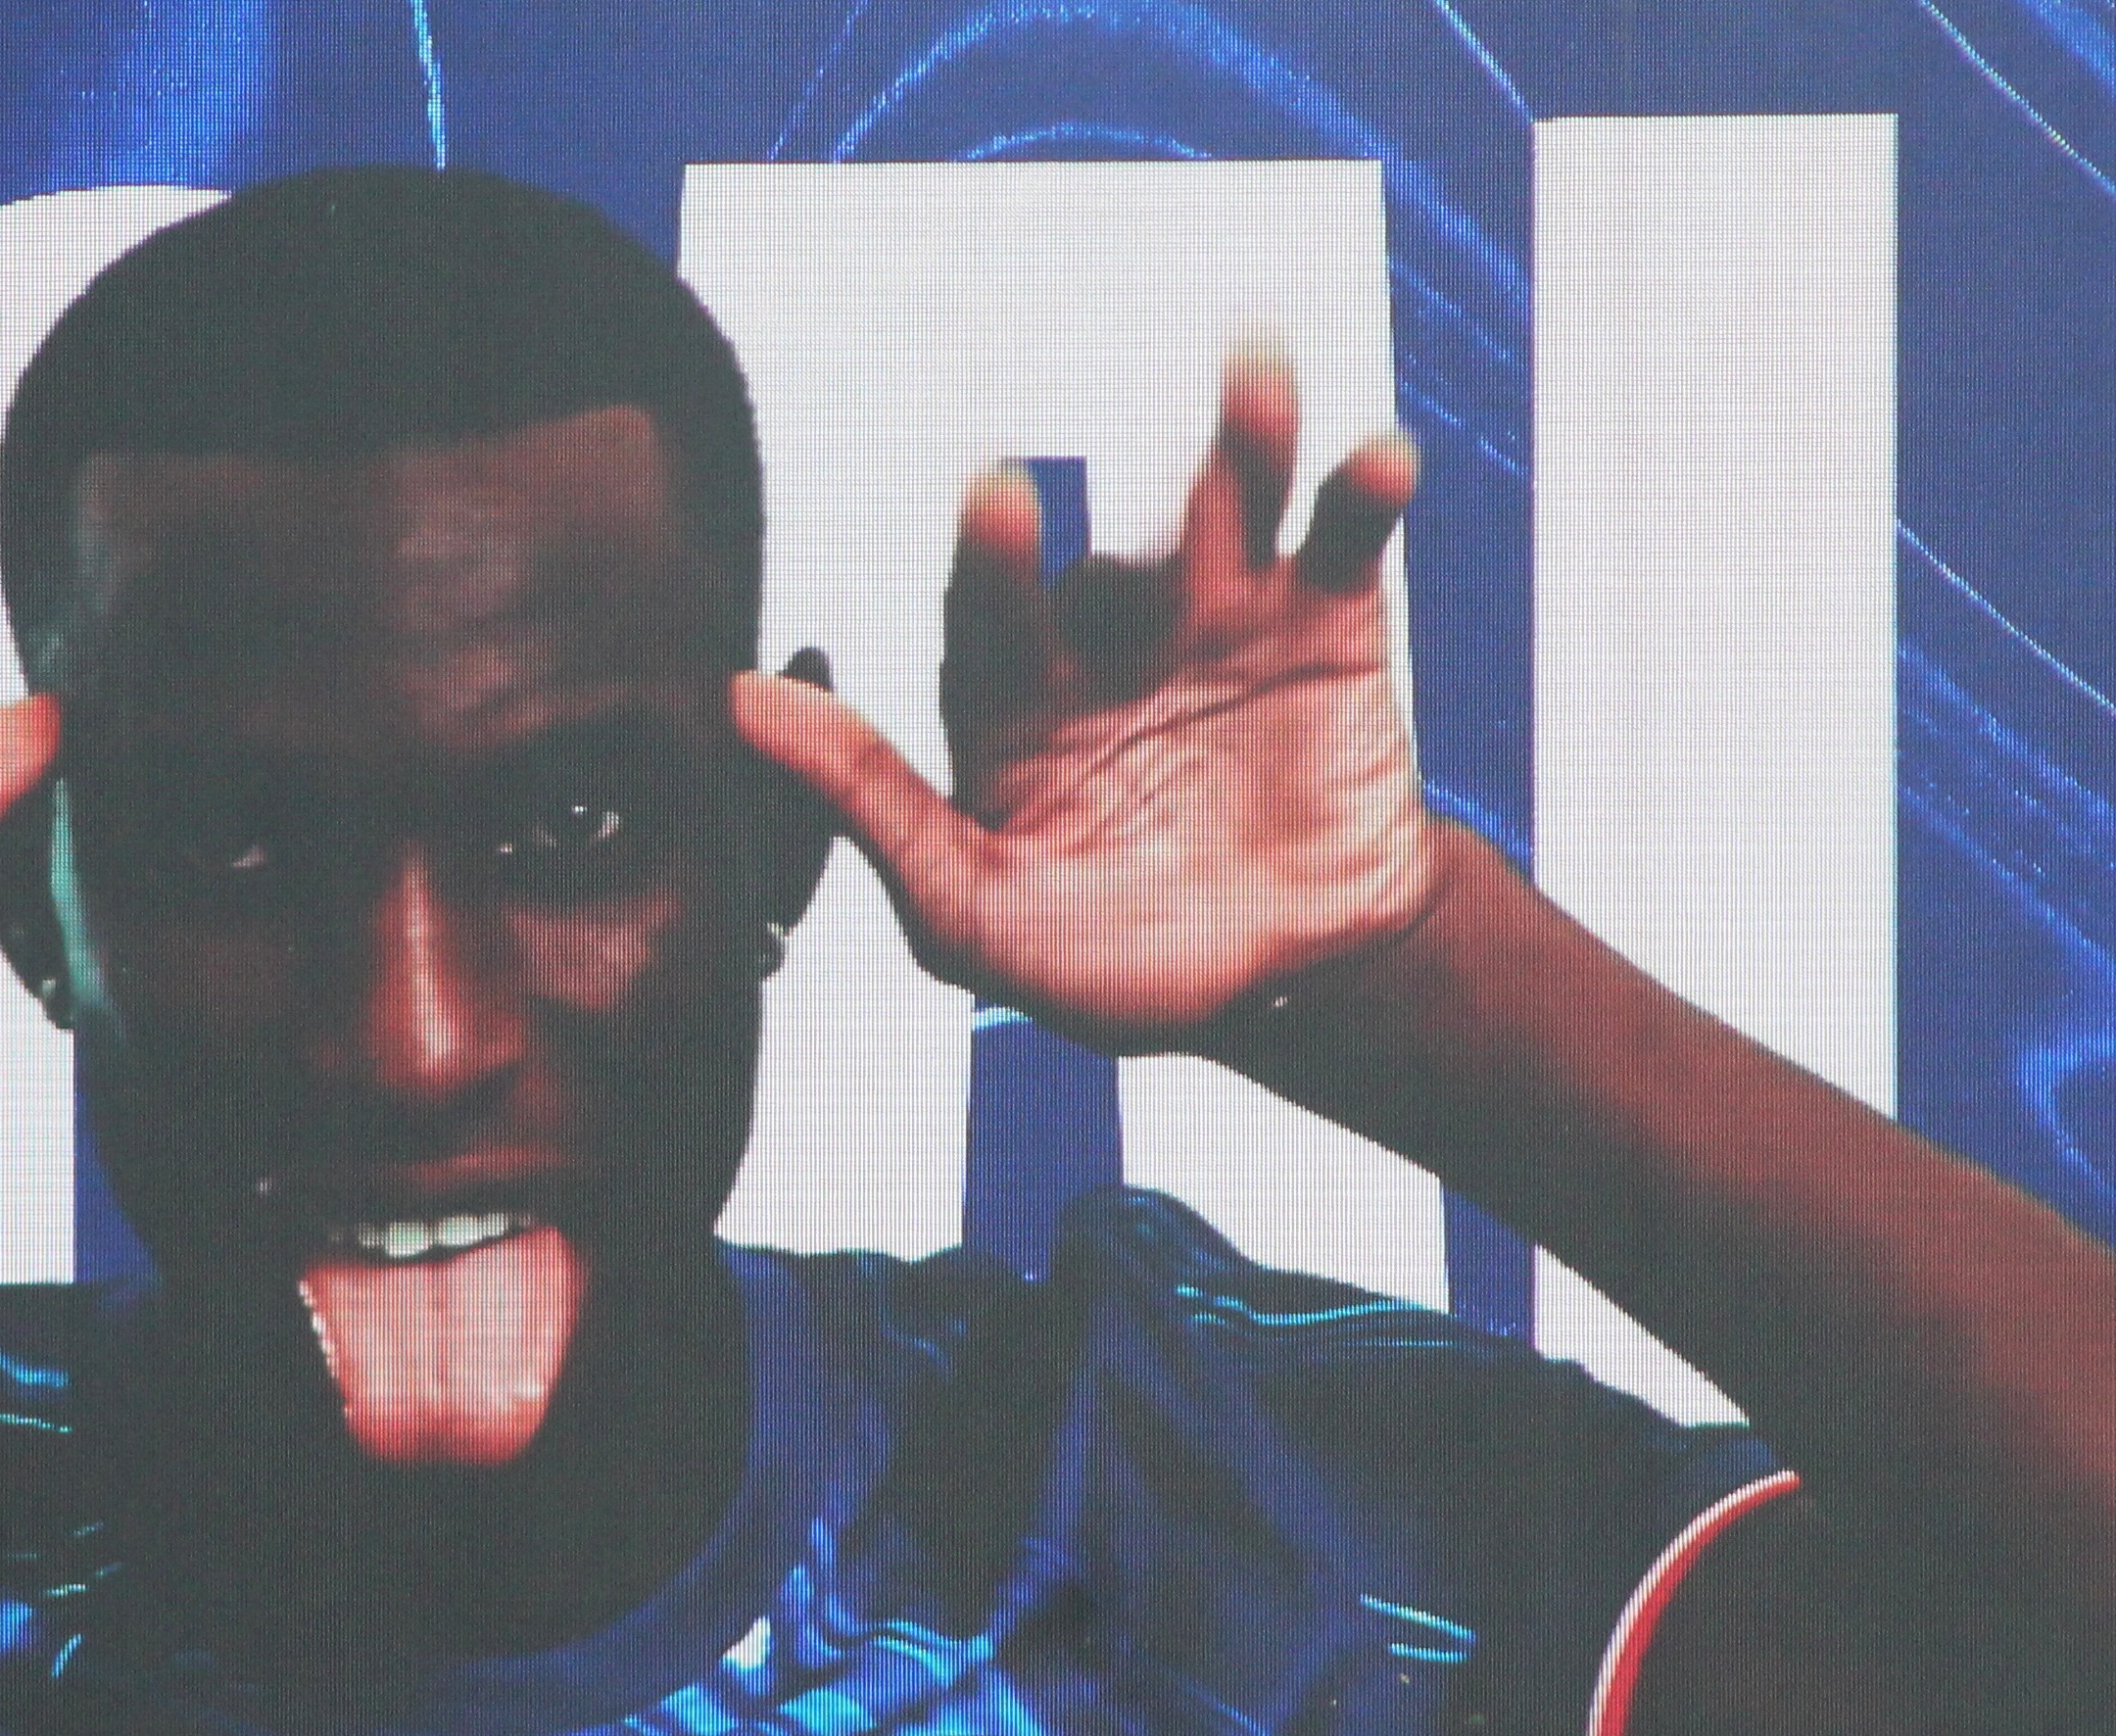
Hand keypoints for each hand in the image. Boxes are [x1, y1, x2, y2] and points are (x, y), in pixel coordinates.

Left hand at [727, 347, 1434, 1052]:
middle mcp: (1105, 639)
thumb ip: (866, 806)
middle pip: (1108, 556)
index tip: (998, 498)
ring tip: (1255, 365)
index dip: (993, 561)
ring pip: (1222, 511)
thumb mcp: (972, 915)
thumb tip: (739, 703)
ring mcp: (1217, 619)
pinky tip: (1376, 457)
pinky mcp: (1325, 621)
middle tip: (1146, 444)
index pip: (985, 617)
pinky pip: (1340, 540)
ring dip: (1241, 437)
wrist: (1290, 990)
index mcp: (1009, 698)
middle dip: (1118, 504)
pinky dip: (1359, 490)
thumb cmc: (1112, 957)